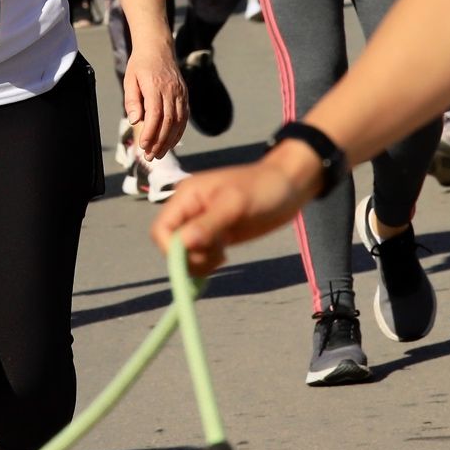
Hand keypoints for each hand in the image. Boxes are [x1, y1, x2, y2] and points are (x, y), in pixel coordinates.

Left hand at [123, 36, 187, 159]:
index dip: (151, 133)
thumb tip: (134, 120)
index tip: (143, 146)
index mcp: (155, 86)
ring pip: (179, 121)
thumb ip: (132, 100)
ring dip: (170, 140)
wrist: (158, 47)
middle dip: (160, 142)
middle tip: (150, 157)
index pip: (155, 115)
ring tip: (159, 154)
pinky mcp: (185, 95)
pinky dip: (178, 132)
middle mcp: (171, 90)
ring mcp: (181, 93)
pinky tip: (170, 143)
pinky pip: (184, 117)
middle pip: (169, 121)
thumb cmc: (140, 65)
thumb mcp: (130, 79)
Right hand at [150, 154, 316, 277]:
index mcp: (186, 196)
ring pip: (184, 253)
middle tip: (218, 255)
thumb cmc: (263, 189)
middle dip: (189, 257)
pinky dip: (207, 261)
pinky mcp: (213, 235)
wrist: (288, 188)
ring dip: (200, 261)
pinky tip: (225, 253)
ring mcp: (200, 223)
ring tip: (224, 253)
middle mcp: (188, 210)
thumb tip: (183, 244)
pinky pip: (198, 255)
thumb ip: (209, 224)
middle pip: (170, 244)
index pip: (161, 230)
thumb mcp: (236, 204)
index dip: (172, 249)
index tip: (199, 256)